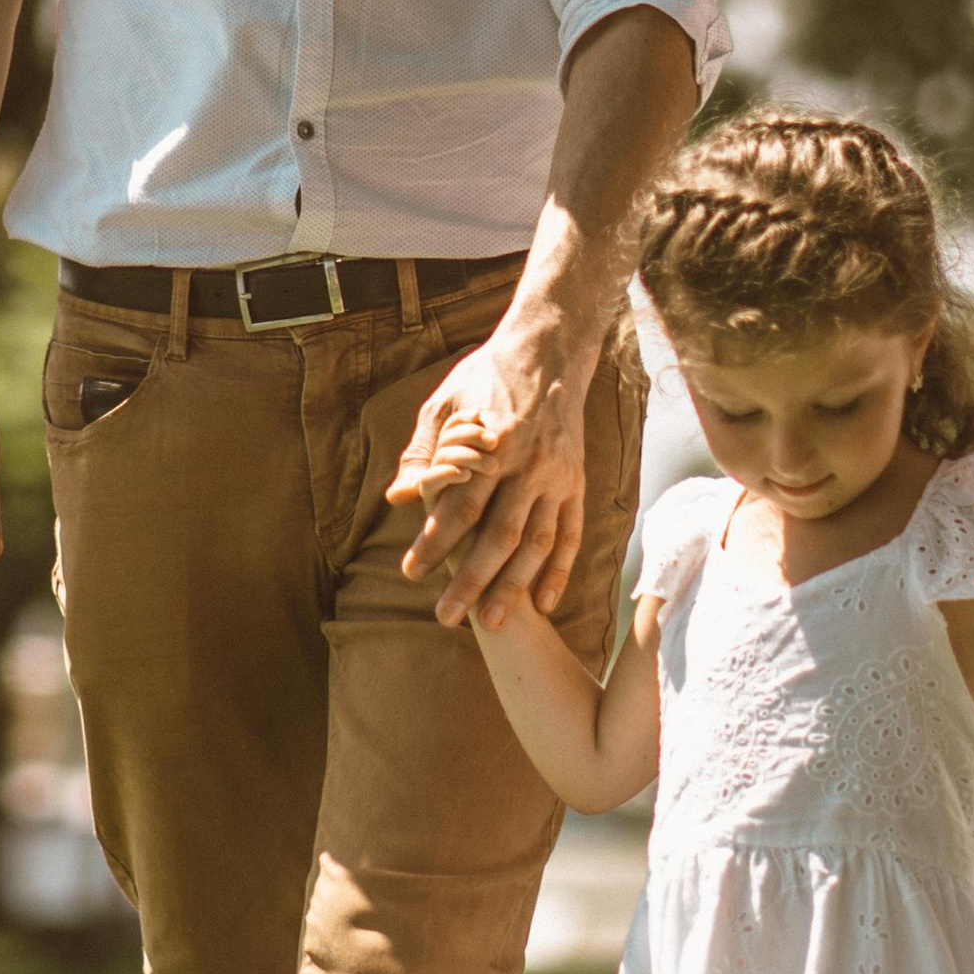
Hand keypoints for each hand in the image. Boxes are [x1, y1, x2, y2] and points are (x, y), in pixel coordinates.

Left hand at [390, 317, 588, 629]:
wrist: (548, 351)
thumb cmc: (486, 376)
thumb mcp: (444, 402)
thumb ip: (422, 452)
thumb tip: (397, 498)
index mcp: (494, 446)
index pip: (460, 505)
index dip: (434, 541)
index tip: (411, 572)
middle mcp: (529, 466)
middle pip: (499, 534)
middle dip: (471, 580)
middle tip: (445, 617)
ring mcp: (558, 478)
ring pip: (538, 542)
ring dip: (515, 586)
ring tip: (491, 623)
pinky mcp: (576, 484)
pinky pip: (571, 535)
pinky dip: (559, 572)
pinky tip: (544, 604)